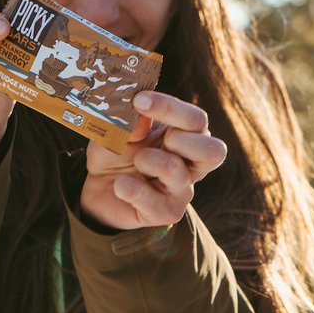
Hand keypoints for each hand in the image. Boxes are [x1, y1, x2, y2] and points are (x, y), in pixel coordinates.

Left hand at [79, 91, 226, 230]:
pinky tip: (120, 185)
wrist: (99, 189)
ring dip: (147, 160)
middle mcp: (192, 164)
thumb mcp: (117, 128)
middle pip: (214, 151)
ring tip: (134, 161)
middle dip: (179, 139)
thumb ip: (128, 119)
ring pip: (176, 170)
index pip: (196, 120)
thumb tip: (140, 114)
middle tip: (156, 138)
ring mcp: (182, 190)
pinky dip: (129, 188)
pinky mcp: (167, 213)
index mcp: (188, 137)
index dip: (170, 108)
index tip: (139, 100)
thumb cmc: (117, 153)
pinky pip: (153, 200)